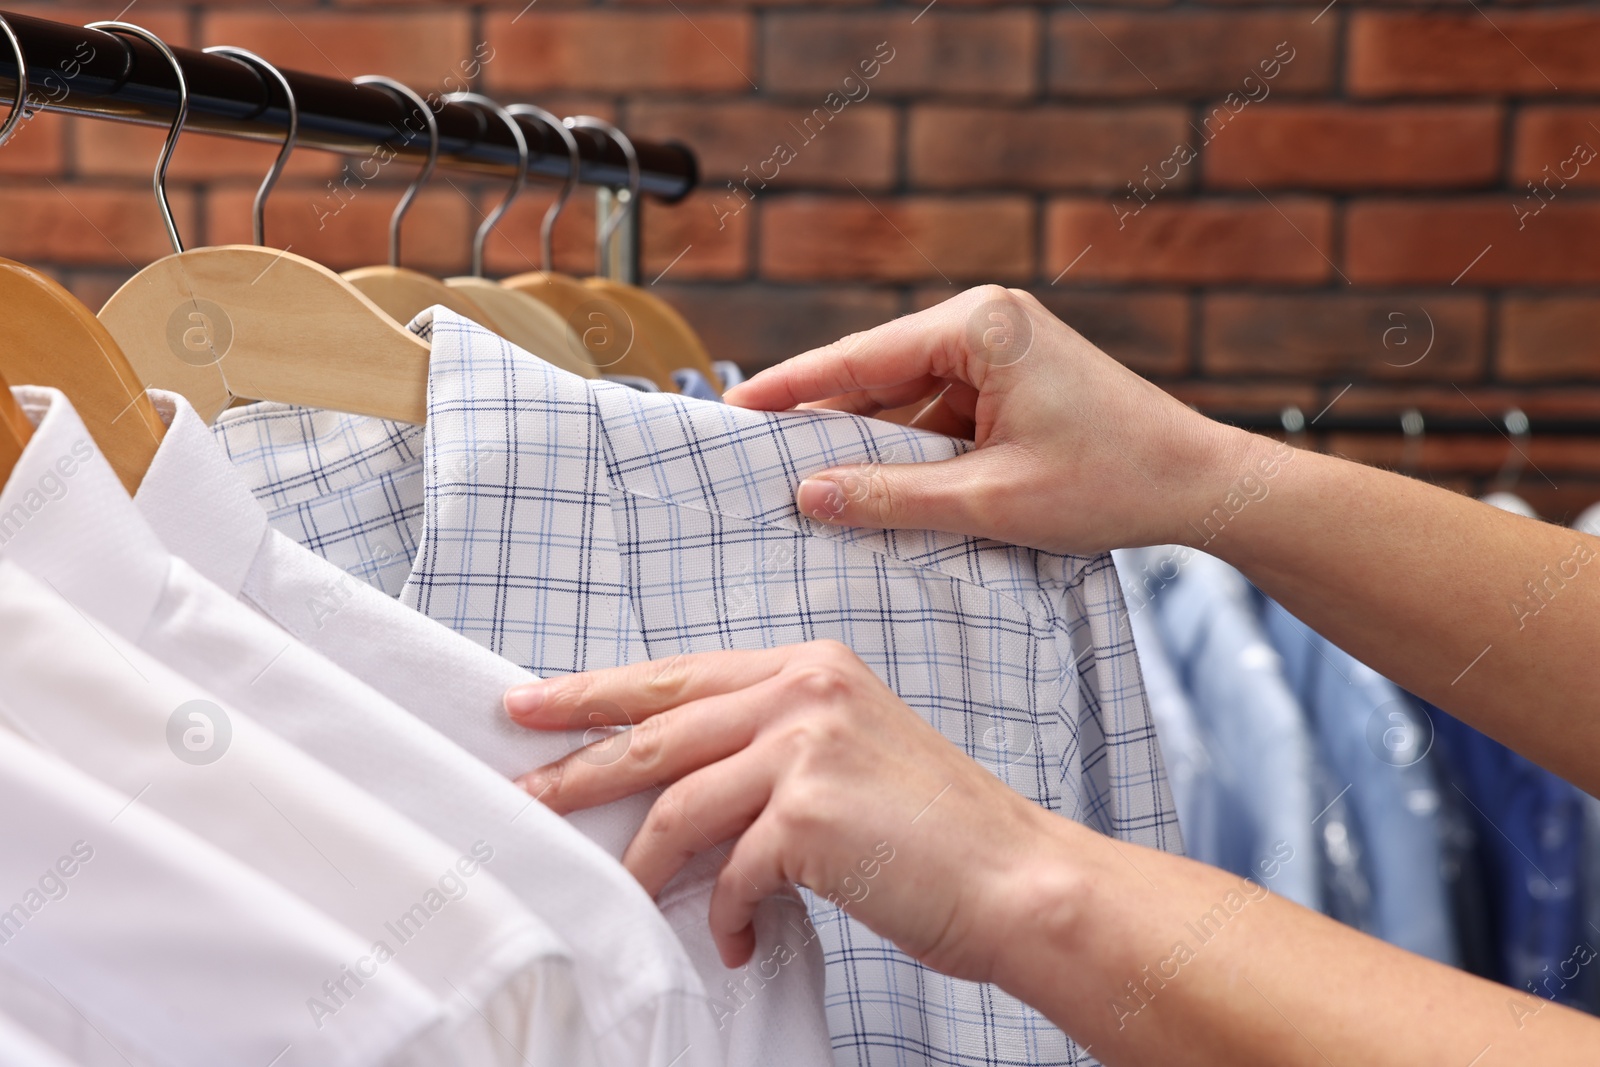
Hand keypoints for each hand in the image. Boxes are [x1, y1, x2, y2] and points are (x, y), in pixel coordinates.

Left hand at [504, 641, 1071, 982]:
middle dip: (578, 767)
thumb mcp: (847, 756)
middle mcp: (805, 690)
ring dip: (647, 865)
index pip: (678, 677)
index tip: (532, 704)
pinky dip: (726, 915)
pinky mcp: (809, 813)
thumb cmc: (933, 831)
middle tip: (521, 793)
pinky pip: (730, 874)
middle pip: (656, 729)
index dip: (596, 692)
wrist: (1016, 877)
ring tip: (632, 898)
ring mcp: (807, 746)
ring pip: (678, 806)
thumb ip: (765, 749)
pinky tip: (739, 939)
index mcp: (810, 667)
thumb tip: (672, 788)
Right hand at [724, 285, 1249, 554]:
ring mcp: (1001, 350)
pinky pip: (940, 412)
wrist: (1202, 486)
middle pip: (877, 372)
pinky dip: (908, 448)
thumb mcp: (992, 499)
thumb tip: (809, 494)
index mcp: (980, 326)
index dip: (789, 388)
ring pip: (907, 397)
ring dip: (866, 440)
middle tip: (752, 453)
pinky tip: (871, 485)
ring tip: (801, 478)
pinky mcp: (1013, 381)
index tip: (731, 407)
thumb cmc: (1114, 481)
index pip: (860, 357)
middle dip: (821, 417)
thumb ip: (894, 496)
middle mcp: (987, 322)